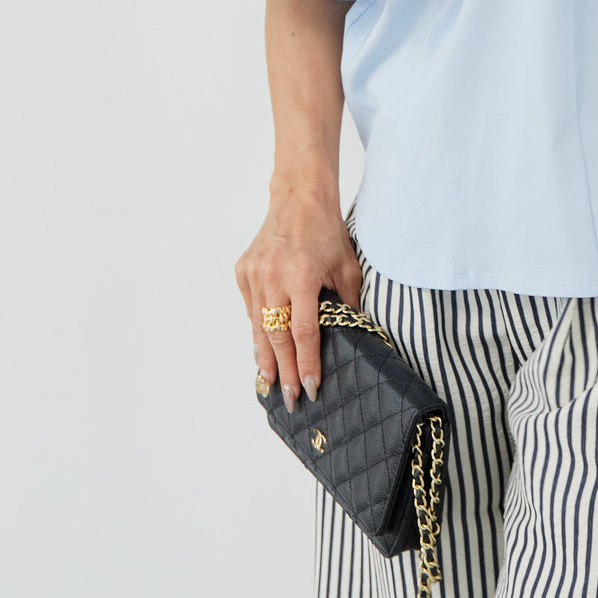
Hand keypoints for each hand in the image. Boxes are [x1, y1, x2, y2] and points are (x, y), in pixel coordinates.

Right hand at [235, 185, 362, 411]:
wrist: (298, 197)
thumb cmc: (326, 230)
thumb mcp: (346, 265)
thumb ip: (348, 302)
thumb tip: (354, 335)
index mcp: (302, 275)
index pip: (304, 332)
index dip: (308, 363)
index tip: (311, 388)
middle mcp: (274, 276)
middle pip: (277, 337)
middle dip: (284, 372)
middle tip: (290, 400)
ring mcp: (254, 274)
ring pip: (258, 327)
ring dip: (266, 358)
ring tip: (271, 384)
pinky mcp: (243, 271)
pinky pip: (251, 309)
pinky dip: (258, 330)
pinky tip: (264, 350)